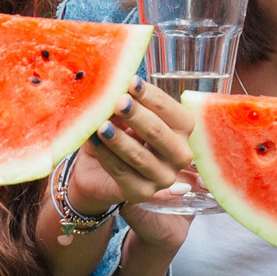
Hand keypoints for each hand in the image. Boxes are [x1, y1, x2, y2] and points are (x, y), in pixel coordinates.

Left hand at [64, 82, 195, 249]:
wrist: (96, 170)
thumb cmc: (118, 134)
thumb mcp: (122, 115)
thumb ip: (126, 103)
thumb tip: (118, 86)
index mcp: (182, 130)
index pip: (173, 112)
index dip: (151, 96)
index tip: (131, 81)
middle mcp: (180, 155)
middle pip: (159, 133)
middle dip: (137, 116)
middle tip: (118, 101)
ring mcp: (163, 178)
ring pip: (140, 156)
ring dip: (119, 139)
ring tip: (101, 125)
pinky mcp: (142, 194)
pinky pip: (123, 173)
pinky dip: (107, 156)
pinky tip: (94, 141)